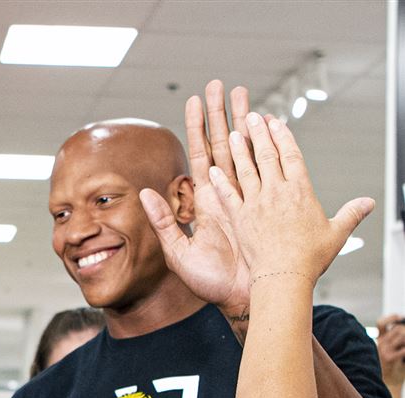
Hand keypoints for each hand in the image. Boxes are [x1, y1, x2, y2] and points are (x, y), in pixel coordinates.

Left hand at [139, 80, 251, 319]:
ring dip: (244, 120)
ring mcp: (246, 196)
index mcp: (204, 201)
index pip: (199, 155)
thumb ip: (162, 223)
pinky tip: (265, 124)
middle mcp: (225, 193)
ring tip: (243, 92)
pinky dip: (263, 146)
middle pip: (223, 144)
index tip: (196, 100)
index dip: (198, 128)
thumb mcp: (178, 252)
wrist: (240, 299)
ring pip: (244, 149)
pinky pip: (263, 170)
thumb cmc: (208, 282)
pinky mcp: (261, 205)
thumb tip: (145, 192)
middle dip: (222, 114)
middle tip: (221, 84)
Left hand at [201, 112, 373, 284]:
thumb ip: (350, 214)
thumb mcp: (336, 234)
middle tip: (252, 116)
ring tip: (230, 133)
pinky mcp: (240, 219)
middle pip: (267, 156)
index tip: (276, 123)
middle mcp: (277, 193)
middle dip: (259, 134)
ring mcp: (256, 204)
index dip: (283, 137)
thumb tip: (368, 203)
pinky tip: (213, 171)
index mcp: (301, 191)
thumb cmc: (310, 259)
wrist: (285, 277)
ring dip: (238, 150)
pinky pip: (229, 195)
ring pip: (246, 170)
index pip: (291, 156)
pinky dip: (221, 182)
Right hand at [377, 315, 404, 386]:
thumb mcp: (391, 351)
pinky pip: (403, 350)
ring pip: (401, 336)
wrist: (389, 384)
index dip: (390, 318)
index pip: (381, 323)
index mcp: (380, 340)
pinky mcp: (390, 358)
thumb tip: (403, 330)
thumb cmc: (393, 367)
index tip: (399, 317)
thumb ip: (396, 340)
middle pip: (397, 329)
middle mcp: (380, 344)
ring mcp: (384, 351)